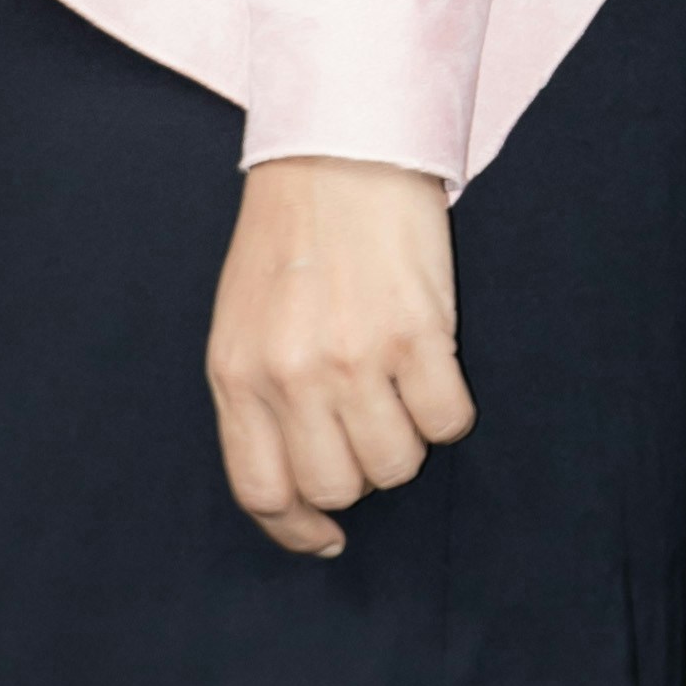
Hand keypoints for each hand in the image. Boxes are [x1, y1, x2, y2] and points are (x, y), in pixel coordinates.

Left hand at [205, 157, 473, 556]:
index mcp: (236, 374)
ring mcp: (354, 357)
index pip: (262, 491)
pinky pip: (447, 421)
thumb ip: (258, 399)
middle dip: (361, 473)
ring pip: (397, 463)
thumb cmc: (290, 239)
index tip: (328, 535)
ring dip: (407, 439)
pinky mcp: (416, 335)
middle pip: (338, 487)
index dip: (298, 529)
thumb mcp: (243, 323)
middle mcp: (290, 376)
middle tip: (369, 426)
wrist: (339, 151)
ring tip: (400, 385)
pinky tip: (434, 365)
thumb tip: (298, 488)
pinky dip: (449, 408)